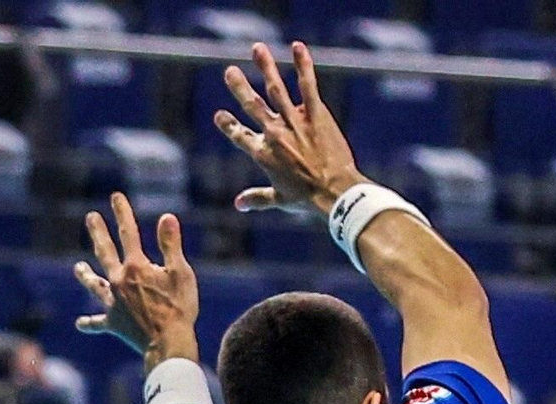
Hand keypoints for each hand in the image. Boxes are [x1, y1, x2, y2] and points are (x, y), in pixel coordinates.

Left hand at [75, 192, 198, 366]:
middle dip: (98, 233)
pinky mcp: (114, 323)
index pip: (128, 233)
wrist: (168, 343)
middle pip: (105, 253)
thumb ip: (171, 245)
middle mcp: (119, 281)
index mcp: (135, 267)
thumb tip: (167, 217)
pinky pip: (98, 323)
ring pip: (95, 285)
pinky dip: (89, 323)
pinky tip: (80, 323)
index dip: (122, 213)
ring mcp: (113, 303)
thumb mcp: (181, 273)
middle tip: (91, 218)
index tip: (115, 196)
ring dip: (85, 275)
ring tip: (78, 267)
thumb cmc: (179, 308)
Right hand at [215, 41, 365, 217]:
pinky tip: (297, 48)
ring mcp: (294, 122)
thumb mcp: (280, 200)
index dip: (228, 125)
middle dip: (239, 87)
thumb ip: (258, 198)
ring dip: (265, 67)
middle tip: (230, 72)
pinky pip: (307, 86)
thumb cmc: (309, 200)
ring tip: (257, 49)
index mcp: (263, 154)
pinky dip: (302, 66)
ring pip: (275, 89)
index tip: (220, 115)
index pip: (238, 135)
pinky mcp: (315, 115)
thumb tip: (238, 204)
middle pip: (252, 105)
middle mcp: (274, 134)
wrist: (336, 193)